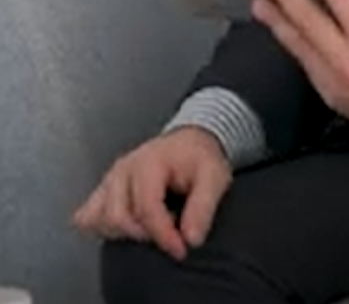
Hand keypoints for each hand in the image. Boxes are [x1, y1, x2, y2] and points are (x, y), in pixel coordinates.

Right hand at [72, 127, 231, 260]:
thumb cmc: (199, 159)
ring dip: (126, 232)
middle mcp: (123, 169)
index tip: (182, 249)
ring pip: (101, 220)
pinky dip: (105, 228)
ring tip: (154, 224)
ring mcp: (110, 179)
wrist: (189, 143)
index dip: (163, 235)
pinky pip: (89, 218)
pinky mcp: (103, 190)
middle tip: (171, 232)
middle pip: (119, 217)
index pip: (146, 208)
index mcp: (150, 162)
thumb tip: (191, 238)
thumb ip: (204, 206)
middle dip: (146, 234)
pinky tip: (131, 225)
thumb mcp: (215, 176)